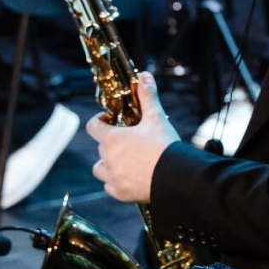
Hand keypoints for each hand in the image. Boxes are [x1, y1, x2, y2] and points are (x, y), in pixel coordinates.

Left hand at [89, 72, 180, 202]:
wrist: (175, 177)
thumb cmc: (164, 146)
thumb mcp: (156, 118)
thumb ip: (147, 95)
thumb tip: (144, 75)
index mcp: (112, 139)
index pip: (92, 126)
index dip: (100, 121)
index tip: (110, 121)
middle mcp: (107, 159)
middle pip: (100, 148)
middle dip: (110, 143)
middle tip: (128, 141)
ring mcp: (112, 178)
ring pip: (99, 169)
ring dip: (107, 164)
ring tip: (124, 161)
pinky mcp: (120, 193)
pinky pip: (109, 187)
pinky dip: (115, 182)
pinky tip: (128, 178)